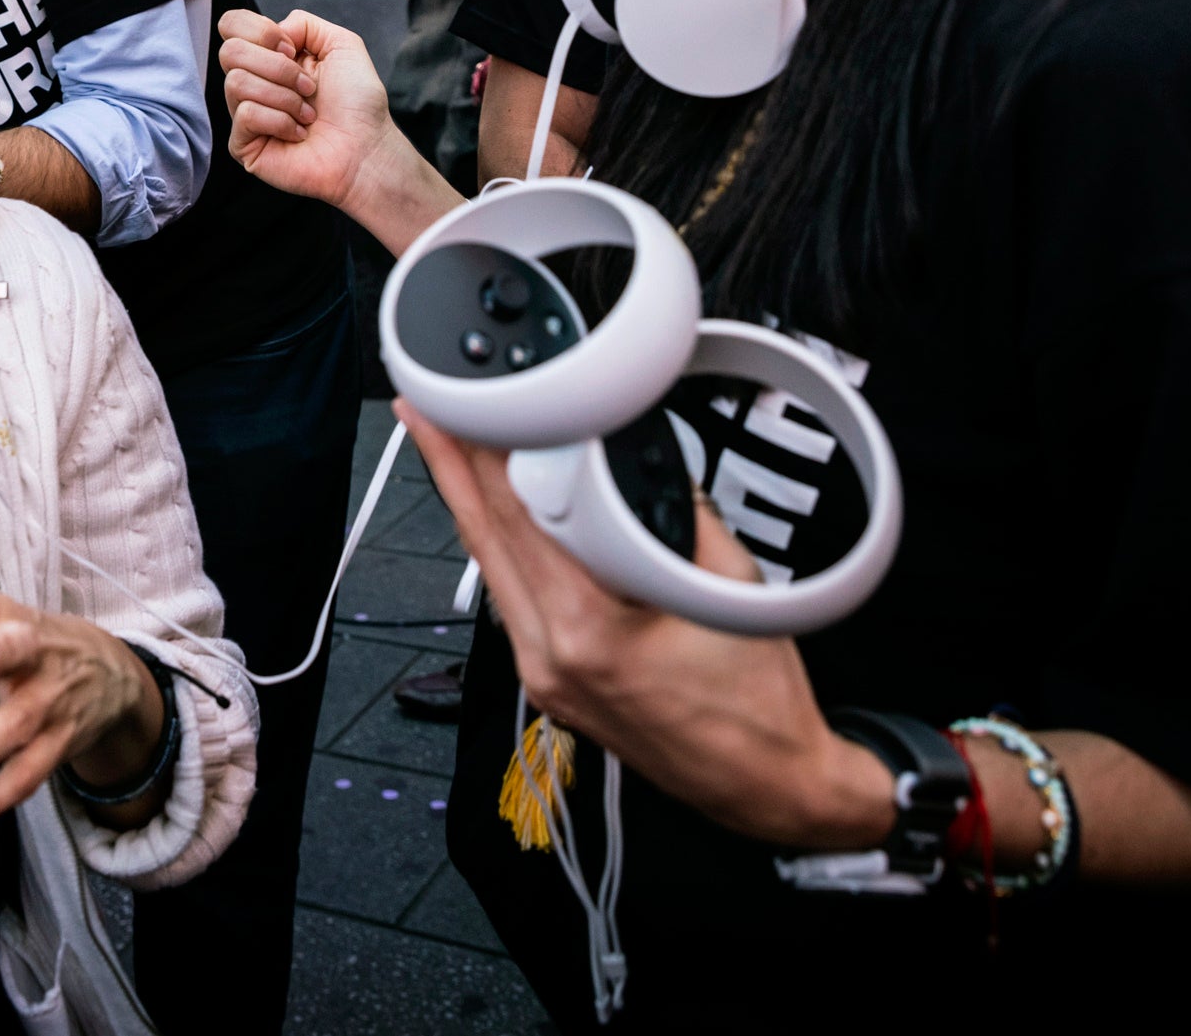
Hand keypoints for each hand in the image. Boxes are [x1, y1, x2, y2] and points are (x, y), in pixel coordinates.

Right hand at [219, 7, 454, 248]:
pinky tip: (298, 133)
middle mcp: (253, 82)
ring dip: (284, 96)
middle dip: (277, 67)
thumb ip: (304, 23)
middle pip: (230, 51)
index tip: (292, 49)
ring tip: (308, 114)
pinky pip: (246, 114)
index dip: (259, 31)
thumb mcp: (342, 44)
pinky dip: (280, 120)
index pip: (231, 25)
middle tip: (308, 87)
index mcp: (270, 56)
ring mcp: (245, 114)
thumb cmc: (358, 105)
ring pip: (236, 82)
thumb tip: (273, 32)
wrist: (366, 150)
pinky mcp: (243, 145)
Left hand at [400, 403, 893, 851]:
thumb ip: (679, 510)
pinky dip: (496, 550)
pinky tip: (489, 517)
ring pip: (487, 571)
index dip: (486, 452)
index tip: (472, 406)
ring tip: (443, 448)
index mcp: (589, 633)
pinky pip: (508, 602)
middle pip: (483, 539)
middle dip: (450, 465)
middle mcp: (550, 658)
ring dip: (464, 504)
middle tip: (425, 406)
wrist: (764, 783)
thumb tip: (636, 454)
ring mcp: (542, 677)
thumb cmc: (757, 703)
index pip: (520, 517)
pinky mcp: (547, 684)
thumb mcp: (732, 583)